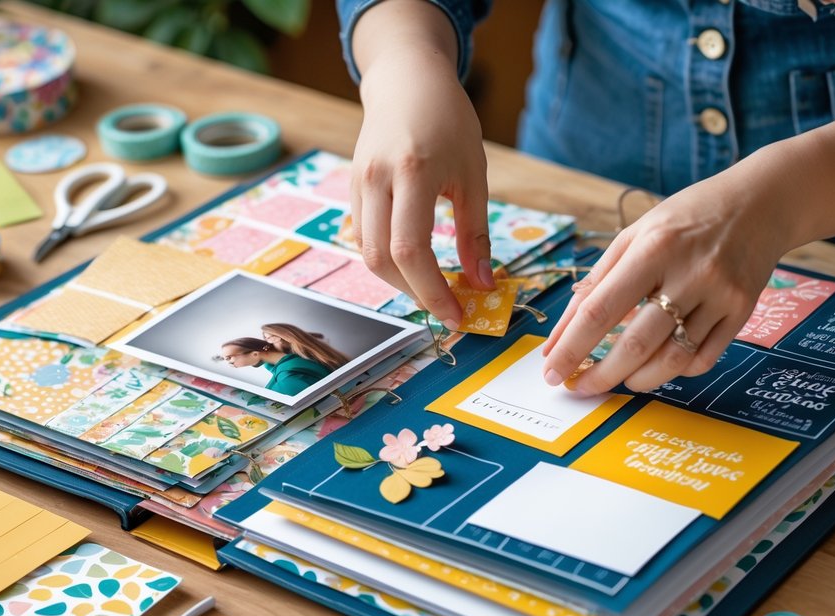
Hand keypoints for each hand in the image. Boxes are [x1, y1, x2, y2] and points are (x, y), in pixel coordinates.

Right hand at [350, 5, 494, 329]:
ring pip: (367, 253)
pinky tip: (414, 264)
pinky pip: (363, 237)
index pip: (411, 250)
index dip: (431, 291)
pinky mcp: (352, 188)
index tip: (456, 316)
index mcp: (413, 172)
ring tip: (432, 289)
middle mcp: (377, 179)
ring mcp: (359, 184)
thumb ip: (476, 232)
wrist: (406, 80)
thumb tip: (482, 285)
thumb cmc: (447, 121)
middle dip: (414, 293)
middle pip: (381, 259)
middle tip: (446, 308)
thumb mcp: (473, 173)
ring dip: (399, 281)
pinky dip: (388, 259)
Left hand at [541, 173, 786, 395]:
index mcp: (654, 248)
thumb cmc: (687, 218)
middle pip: (637, 344)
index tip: (551, 369)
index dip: (572, 345)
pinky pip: (702, 359)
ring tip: (618, 380)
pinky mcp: (742, 312)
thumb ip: (598, 280)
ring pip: (672, 360)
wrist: (760, 204)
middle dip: (600, 374)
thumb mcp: (636, 233)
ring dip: (636, 380)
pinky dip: (675, 371)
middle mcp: (690, 273)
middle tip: (578, 387)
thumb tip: (563, 332)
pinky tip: (659, 365)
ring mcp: (720, 296)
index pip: (601, 308)